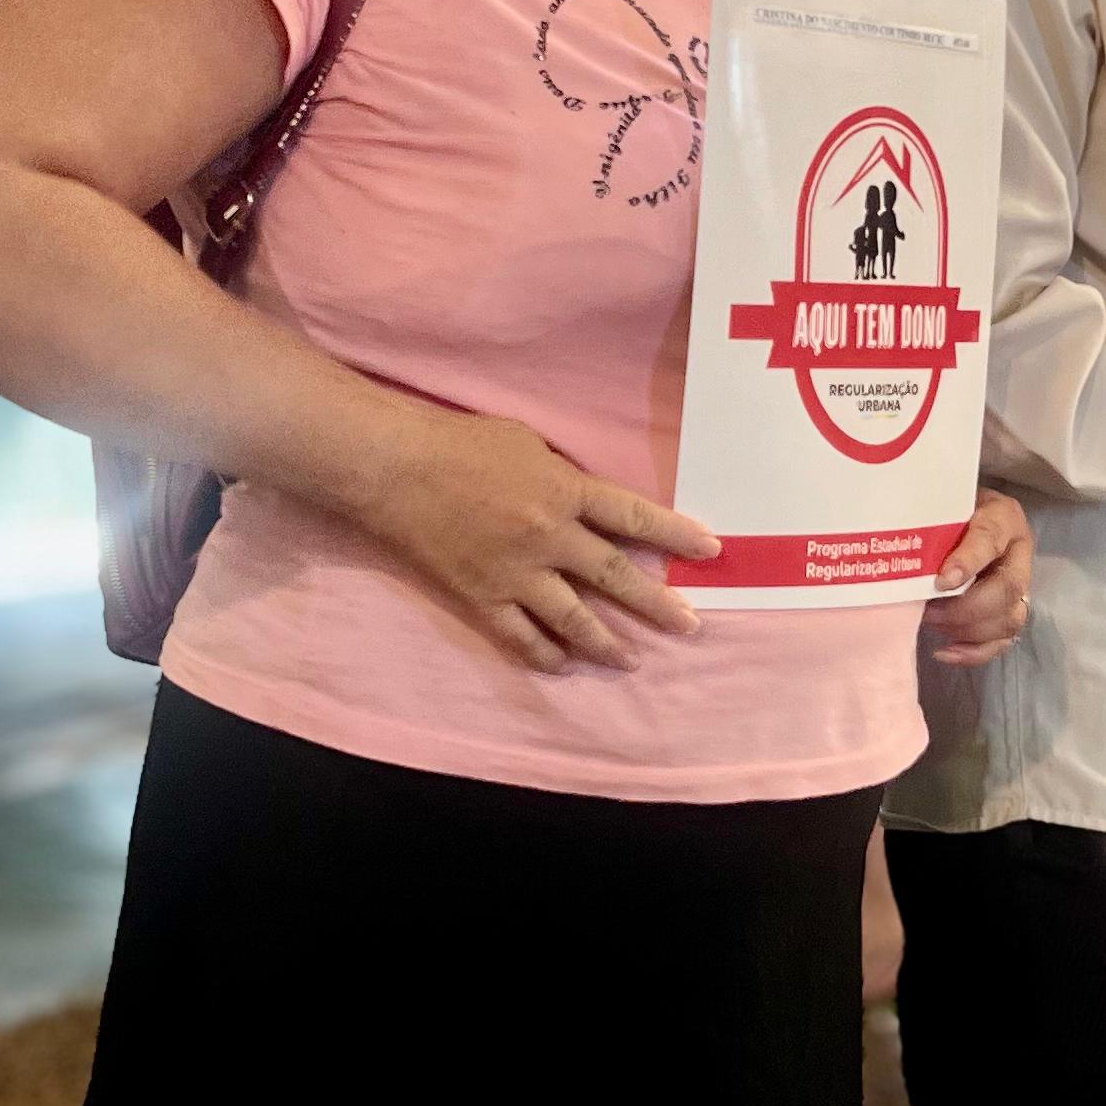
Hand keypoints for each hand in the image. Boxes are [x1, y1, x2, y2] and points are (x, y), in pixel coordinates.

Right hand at [349, 402, 712, 671]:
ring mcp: (515, 572)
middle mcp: (549, 536)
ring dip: (606, 643)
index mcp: (565, 490)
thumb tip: (587, 502)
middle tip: (690, 626)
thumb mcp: (527, 443)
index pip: (633, 516)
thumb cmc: (459, 443)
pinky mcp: (482, 596)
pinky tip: (564, 663)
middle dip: (658, 605)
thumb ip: (564, 477)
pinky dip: (544, 654)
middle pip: (615, 576)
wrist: (395, 468)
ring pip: (573, 618)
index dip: (674, 534)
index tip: (710, 550)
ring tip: (632, 660)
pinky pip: (520, 636)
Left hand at [922, 493, 1033, 666]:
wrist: (953, 517)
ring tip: (931, 623)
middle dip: (965, 607)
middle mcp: (1018, 553)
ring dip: (966, 629)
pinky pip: (1001, 642)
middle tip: (928, 610)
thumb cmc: (943, 510)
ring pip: (1008, 619)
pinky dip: (973, 652)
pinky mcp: (1009, 613)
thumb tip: (899, 551)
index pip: (991, 538)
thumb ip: (930, 522)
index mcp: (1003, 517)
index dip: (969, 561)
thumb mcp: (939, 505)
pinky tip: (944, 651)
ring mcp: (1019, 587)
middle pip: (1007, 589)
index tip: (941, 581)